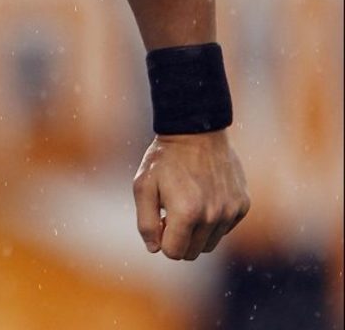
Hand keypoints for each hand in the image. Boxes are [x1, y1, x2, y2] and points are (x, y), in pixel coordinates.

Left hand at [132, 130, 249, 259]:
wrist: (196, 132)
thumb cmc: (164, 160)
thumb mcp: (143, 187)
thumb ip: (146, 222)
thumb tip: (155, 249)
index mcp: (187, 213)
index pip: (173, 253)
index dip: (161, 240)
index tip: (159, 220)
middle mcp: (213, 216)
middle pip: (193, 252)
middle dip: (178, 239)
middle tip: (170, 213)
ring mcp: (231, 211)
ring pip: (210, 243)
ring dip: (196, 232)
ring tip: (187, 205)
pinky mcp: (243, 205)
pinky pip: (225, 228)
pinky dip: (213, 221)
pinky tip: (203, 197)